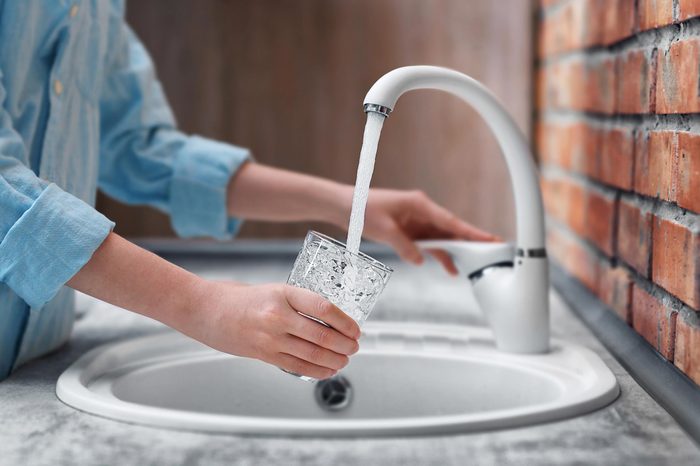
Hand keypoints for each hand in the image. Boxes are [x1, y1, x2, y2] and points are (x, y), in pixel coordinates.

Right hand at [185, 281, 360, 379]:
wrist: (207, 310)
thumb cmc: (243, 299)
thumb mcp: (275, 291)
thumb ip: (300, 303)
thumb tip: (332, 319)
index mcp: (284, 293)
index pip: (324, 308)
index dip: (345, 322)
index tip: (356, 328)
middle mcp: (278, 316)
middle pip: (322, 335)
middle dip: (345, 345)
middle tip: (354, 346)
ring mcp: (270, 338)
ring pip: (313, 354)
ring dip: (335, 360)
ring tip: (345, 359)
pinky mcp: (264, 355)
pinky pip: (297, 366)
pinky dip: (318, 371)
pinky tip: (328, 370)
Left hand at [361, 189, 498, 274]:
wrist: (345, 206)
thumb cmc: (362, 210)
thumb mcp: (384, 230)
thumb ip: (404, 246)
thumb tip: (419, 260)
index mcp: (420, 204)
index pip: (450, 221)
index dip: (471, 232)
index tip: (489, 238)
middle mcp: (422, 211)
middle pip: (451, 229)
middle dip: (471, 240)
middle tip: (493, 249)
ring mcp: (417, 221)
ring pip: (442, 238)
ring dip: (454, 251)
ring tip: (473, 265)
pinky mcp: (410, 230)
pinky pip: (429, 244)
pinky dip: (438, 254)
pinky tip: (449, 267)